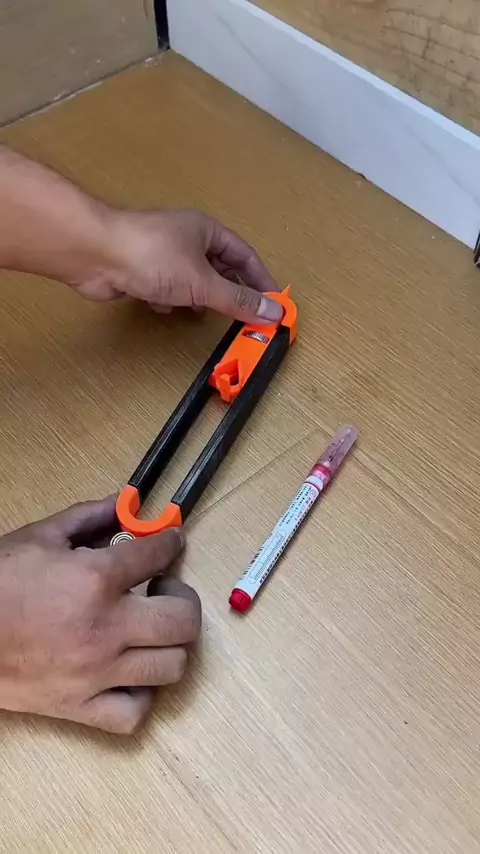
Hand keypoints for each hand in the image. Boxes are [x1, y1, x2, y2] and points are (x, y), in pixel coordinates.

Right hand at [0, 497, 200, 733]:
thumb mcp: (41, 536)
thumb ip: (90, 517)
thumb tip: (126, 503)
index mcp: (95, 579)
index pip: (159, 555)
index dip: (170, 543)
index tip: (170, 543)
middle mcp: (106, 628)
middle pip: (183, 621)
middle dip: (183, 598)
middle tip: (164, 590)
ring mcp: (96, 673)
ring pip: (171, 667)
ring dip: (170, 645)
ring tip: (150, 630)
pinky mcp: (80, 707)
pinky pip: (134, 714)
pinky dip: (141, 695)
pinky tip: (130, 673)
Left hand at [74, 208, 283, 324]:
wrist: (96, 255)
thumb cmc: (153, 258)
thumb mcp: (203, 282)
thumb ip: (238, 299)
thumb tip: (273, 312)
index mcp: (207, 231)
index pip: (245, 256)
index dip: (261, 280)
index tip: (273, 305)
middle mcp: (188, 239)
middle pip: (220, 269)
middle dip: (230, 293)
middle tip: (245, 319)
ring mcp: (164, 254)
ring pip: (193, 280)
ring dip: (200, 299)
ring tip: (207, 315)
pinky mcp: (143, 271)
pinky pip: (167, 288)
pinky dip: (170, 301)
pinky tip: (166, 309)